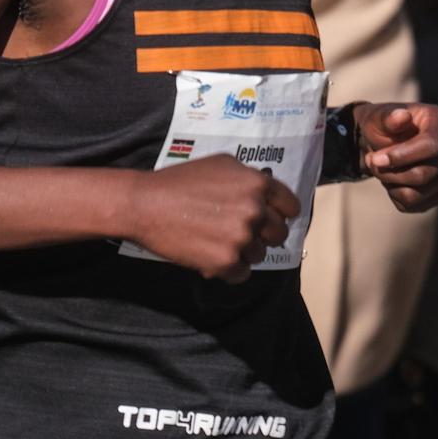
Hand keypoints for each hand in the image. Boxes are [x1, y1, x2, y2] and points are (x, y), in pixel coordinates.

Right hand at [129, 154, 300, 282]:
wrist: (146, 204)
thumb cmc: (180, 181)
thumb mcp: (221, 164)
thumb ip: (249, 178)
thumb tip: (267, 193)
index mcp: (257, 184)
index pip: (291, 207)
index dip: (280, 213)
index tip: (270, 218)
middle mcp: (255, 210)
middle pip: (279, 234)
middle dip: (262, 234)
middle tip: (238, 231)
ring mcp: (242, 238)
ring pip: (259, 255)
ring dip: (243, 252)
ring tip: (217, 241)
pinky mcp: (226, 262)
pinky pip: (242, 274)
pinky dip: (229, 269)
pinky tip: (210, 255)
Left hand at [351, 103, 437, 212]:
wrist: (381, 143)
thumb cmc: (381, 127)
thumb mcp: (377, 118)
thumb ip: (387, 118)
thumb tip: (402, 116)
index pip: (431, 145)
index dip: (401, 156)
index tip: (375, 159)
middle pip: (424, 174)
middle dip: (390, 173)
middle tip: (371, 161)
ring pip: (419, 193)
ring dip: (391, 185)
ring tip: (382, 170)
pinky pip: (418, 206)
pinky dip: (397, 196)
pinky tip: (393, 181)